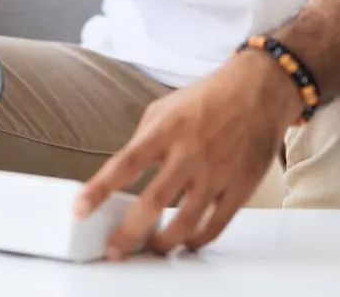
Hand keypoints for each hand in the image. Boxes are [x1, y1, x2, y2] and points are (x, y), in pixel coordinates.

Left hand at [74, 50, 304, 258]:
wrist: (259, 89)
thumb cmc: (208, 97)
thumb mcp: (164, 108)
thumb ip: (143, 140)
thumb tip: (122, 173)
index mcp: (166, 129)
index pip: (125, 164)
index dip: (99, 190)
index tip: (80, 211)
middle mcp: (191, 151)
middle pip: (154, 202)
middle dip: (129, 232)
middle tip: (114, 250)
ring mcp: (218, 171)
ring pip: (186, 221)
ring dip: (164, 242)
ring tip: (153, 247)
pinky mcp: (241, 186)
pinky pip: (215, 224)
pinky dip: (197, 239)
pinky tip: (187, 241)